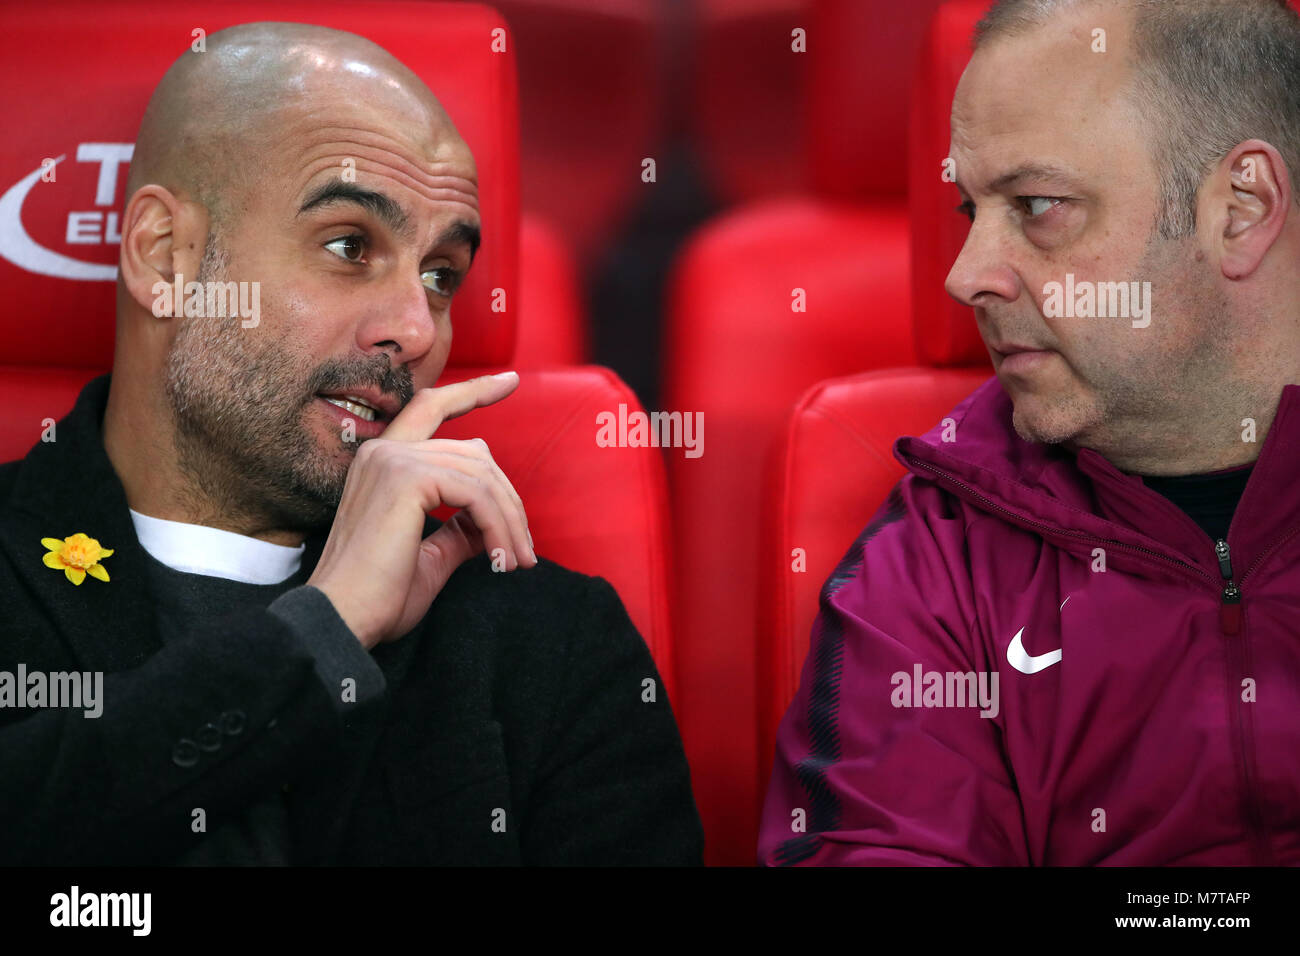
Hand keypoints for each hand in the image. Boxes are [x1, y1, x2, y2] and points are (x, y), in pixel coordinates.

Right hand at [307, 371, 536, 648]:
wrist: (343, 621)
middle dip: (509, 500)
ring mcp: (393, 461)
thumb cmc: (378, 598)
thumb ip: (459, 531)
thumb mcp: (429, 557)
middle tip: (525, 551)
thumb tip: (492, 524)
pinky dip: (499, 528)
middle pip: (475, 452)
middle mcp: (384, 452)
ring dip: (510, 522)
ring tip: (517, 562)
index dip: (473, 392)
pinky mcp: (406, 479)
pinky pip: (477, 494)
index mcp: (382, 463)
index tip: (509, 381)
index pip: (431, 409)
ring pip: (482, 475)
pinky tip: (501, 560)